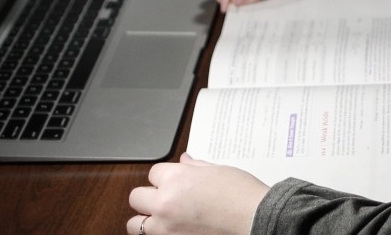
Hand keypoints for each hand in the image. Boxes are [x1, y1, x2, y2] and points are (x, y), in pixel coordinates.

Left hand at [127, 154, 267, 234]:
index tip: (174, 183)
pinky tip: (174, 230)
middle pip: (136, 197)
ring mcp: (166, 228)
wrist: (256, 219)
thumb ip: (195, 167)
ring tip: (163, 220)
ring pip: (134, 224)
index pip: (153, 173)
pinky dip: (159, 234)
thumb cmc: (242, 195)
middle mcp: (165, 202)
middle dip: (149, 197)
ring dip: (146, 220)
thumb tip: (184, 162)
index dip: (165, 177)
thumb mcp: (218, 171)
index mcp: (176, 178)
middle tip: (164, 201)